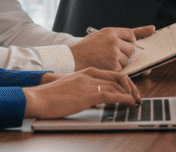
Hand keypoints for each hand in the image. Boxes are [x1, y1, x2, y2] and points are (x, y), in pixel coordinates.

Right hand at [23, 68, 140, 118]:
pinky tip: (129, 103)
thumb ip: (84, 88)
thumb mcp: (71, 87)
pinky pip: (112, 95)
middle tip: (138, 97)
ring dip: (130, 94)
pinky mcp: (87, 94)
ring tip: (136, 102)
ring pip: (118, 85)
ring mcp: (89, 83)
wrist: (38, 97)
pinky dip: (124, 99)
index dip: (125, 83)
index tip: (131, 91)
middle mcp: (90, 74)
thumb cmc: (51, 95)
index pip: (113, 74)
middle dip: (131, 88)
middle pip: (119, 77)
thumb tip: (95, 96)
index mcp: (87, 71)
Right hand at [70, 25, 155, 71]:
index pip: (131, 33)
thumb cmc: (87, 47)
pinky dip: (116, 70)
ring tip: (105, 60)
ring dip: (120, 62)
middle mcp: (114, 41)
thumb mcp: (100, 35)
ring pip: (127, 60)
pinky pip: (122, 69)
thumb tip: (150, 30)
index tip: (130, 42)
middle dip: (127, 53)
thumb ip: (120, 34)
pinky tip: (104, 66)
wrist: (72, 59)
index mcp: (110, 31)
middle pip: (132, 48)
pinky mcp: (113, 67)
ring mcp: (114, 54)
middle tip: (113, 54)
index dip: (132, 40)